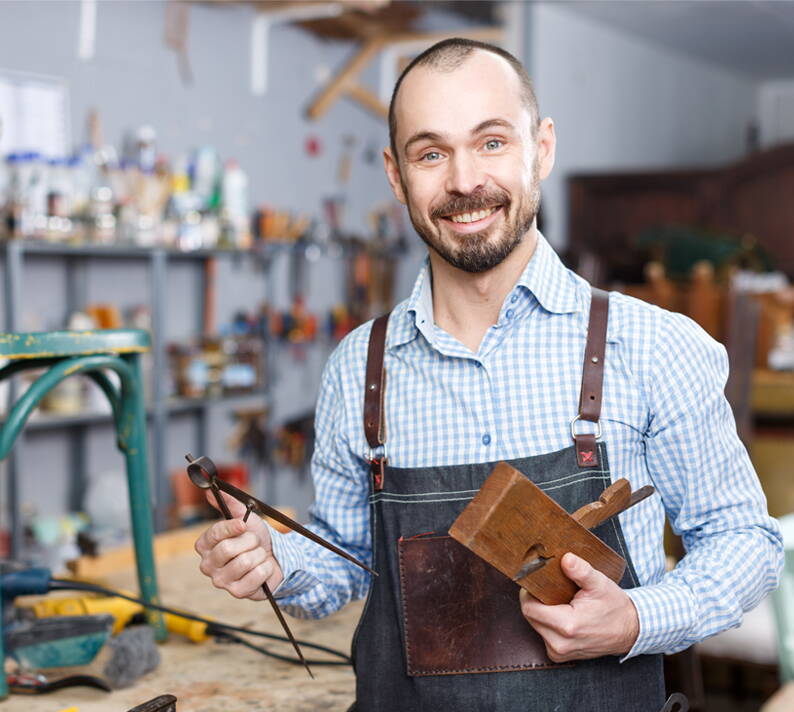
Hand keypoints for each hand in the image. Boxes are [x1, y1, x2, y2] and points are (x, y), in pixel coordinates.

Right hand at [194, 490, 283, 599]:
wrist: (273, 557)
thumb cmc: (254, 537)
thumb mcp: (244, 516)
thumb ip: (229, 503)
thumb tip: (211, 490)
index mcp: (204, 545)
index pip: (215, 534)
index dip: (232, 527)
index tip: (244, 525)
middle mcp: (207, 565)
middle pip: (228, 549)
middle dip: (249, 542)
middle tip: (253, 542)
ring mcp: (221, 581)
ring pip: (245, 562)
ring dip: (259, 554)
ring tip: (258, 555)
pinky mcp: (237, 592)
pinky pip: (256, 575)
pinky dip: (266, 568)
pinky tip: (263, 568)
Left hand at [519, 552, 638, 660]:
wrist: (629, 630)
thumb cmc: (614, 607)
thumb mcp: (599, 583)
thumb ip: (581, 570)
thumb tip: (566, 559)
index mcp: (567, 626)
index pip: (529, 608)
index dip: (529, 592)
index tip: (538, 582)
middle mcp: (560, 643)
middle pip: (530, 616)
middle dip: (536, 600)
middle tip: (551, 590)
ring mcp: (559, 652)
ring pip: (535, 625)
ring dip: (542, 612)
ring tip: (559, 602)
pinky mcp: (559, 655)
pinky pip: (543, 634)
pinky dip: (547, 623)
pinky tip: (561, 614)